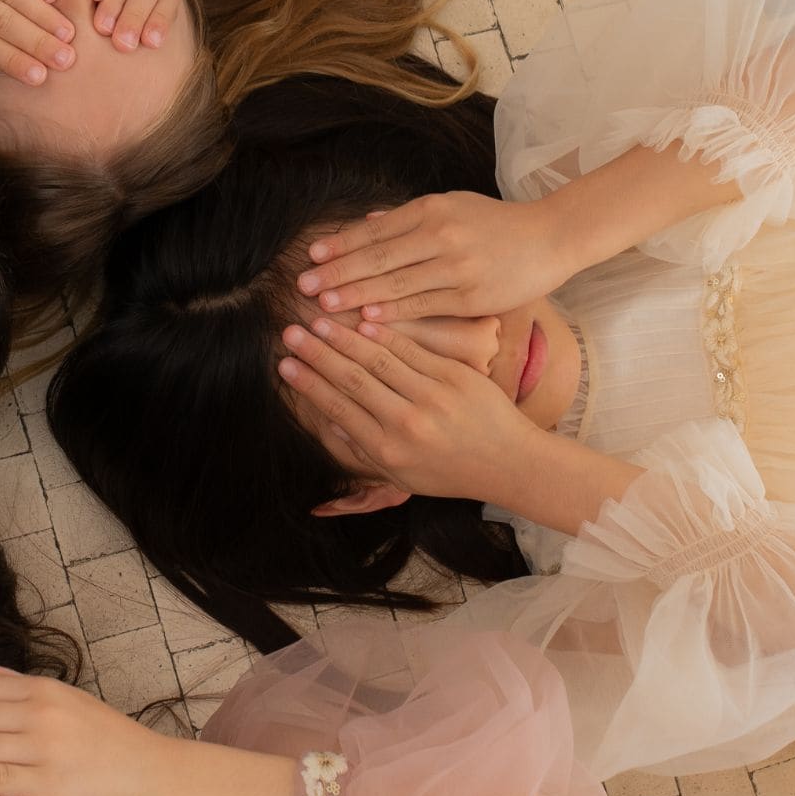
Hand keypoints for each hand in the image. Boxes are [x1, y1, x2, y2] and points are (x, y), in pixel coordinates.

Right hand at [276, 317, 540, 503]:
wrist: (510, 462)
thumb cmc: (450, 472)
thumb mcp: (402, 476)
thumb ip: (365, 450)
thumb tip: (332, 422)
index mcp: (389, 450)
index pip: (339, 408)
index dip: (309, 384)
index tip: (284, 364)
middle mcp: (407, 423)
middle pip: (352, 379)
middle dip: (317, 354)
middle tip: (289, 332)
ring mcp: (432, 396)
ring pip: (378, 359)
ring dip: (343, 337)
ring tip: (317, 319)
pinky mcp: (454, 375)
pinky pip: (411, 349)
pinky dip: (384, 334)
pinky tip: (361, 319)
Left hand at [298, 192, 575, 321]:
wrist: (552, 237)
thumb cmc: (497, 225)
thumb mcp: (453, 207)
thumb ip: (411, 217)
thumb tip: (368, 222)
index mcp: (432, 209)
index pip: (376, 229)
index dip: (341, 244)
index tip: (312, 256)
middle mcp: (441, 234)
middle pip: (378, 256)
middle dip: (337, 272)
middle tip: (303, 286)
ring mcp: (456, 266)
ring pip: (396, 283)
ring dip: (355, 295)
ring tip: (324, 307)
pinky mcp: (471, 296)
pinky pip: (423, 306)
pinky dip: (393, 312)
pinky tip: (367, 319)